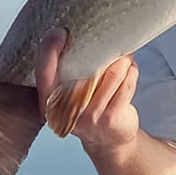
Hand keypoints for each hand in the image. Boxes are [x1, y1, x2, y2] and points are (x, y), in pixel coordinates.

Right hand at [35, 29, 139, 152]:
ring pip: (112, 74)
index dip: (49, 50)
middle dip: (101, 49)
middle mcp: (66, 110)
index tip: (60, 32)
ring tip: (125, 54)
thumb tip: (81, 32)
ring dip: (122, 60)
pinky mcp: (111, 118)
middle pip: (86, 68)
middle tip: (109, 38)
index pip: (44, 72)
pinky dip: (131, 73)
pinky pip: (126, 85)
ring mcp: (89, 116)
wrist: (108, 142)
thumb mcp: (68, 95)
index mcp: (50, 101)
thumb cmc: (88, 110)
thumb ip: (67, 72)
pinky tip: (130, 70)